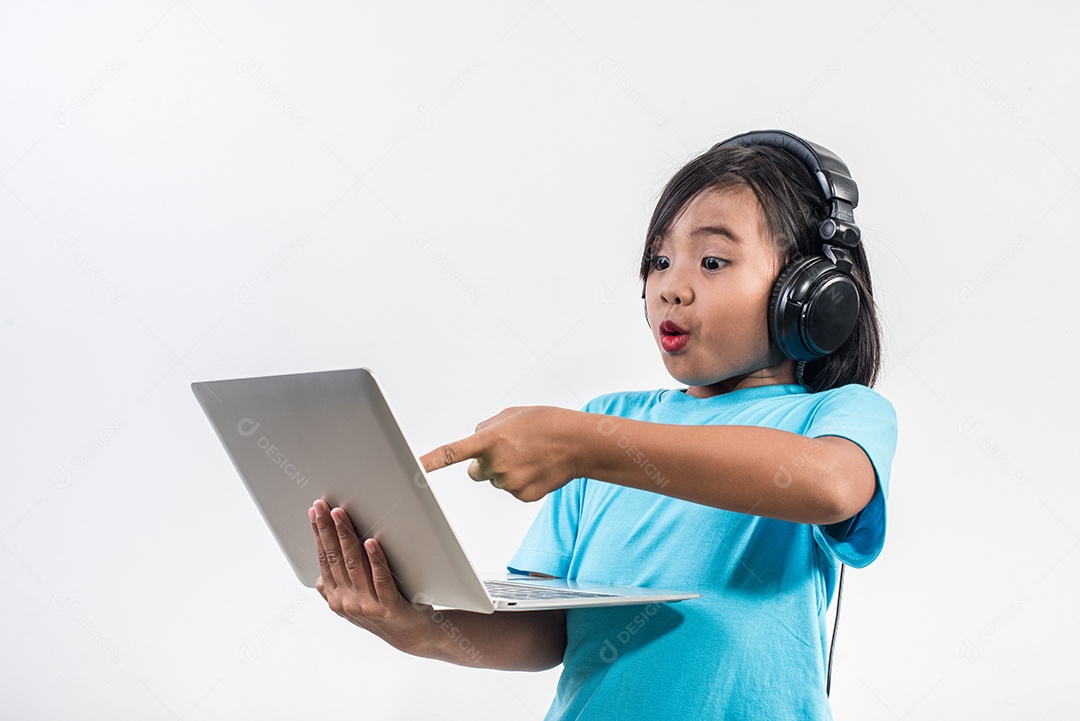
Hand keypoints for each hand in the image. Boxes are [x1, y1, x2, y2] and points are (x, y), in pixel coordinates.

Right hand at [309, 499, 435, 652]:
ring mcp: (367, 606)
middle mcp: (347, 602)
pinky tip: (372, 542)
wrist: (412, 634)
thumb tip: (319, 576)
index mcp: (336, 598)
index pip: (324, 559)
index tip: (314, 512)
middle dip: (327, 529)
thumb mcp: (354, 601)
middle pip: (335, 558)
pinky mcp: (389, 606)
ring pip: (354, 564)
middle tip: (322, 506)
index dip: (318, 535)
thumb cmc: (383, 610)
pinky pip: (381, 579)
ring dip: (347, 537)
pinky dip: (376, 559)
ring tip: (341, 515)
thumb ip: (337, 588)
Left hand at [420, 406, 585, 501]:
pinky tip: (537, 469)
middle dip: (486, 463)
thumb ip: (486, 427)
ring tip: (530, 456)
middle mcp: (496, 464)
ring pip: (496, 481)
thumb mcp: (511, 414)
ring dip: (507, 470)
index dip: (430, 462)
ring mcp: (509, 483)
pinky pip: (513, 490)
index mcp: (490, 439)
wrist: (578, 443)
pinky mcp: (522, 496)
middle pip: (476, 471)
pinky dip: (523, 481)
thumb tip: (475, 441)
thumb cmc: (545, 423)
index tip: (412, 469)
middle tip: (511, 450)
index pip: (452, 453)